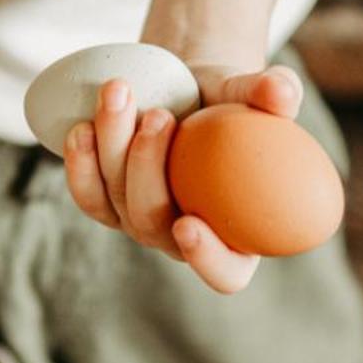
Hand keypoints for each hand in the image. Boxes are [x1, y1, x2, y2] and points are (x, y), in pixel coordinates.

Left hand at [63, 60, 301, 294]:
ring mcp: (142, 224)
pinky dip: (80, 163)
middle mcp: (184, 240)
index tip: (188, 223)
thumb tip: (282, 94)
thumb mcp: (256, 93)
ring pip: (117, 203)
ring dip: (112, 148)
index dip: (206, 260)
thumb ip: (274, 93)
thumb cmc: (235, 100)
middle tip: (159, 116)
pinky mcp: (110, 203)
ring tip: (120, 92)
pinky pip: (89, 197)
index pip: (225, 273)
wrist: (194, 88)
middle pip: (155, 226)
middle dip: (147, 170)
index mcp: (238, 236)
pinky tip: (81, 126)